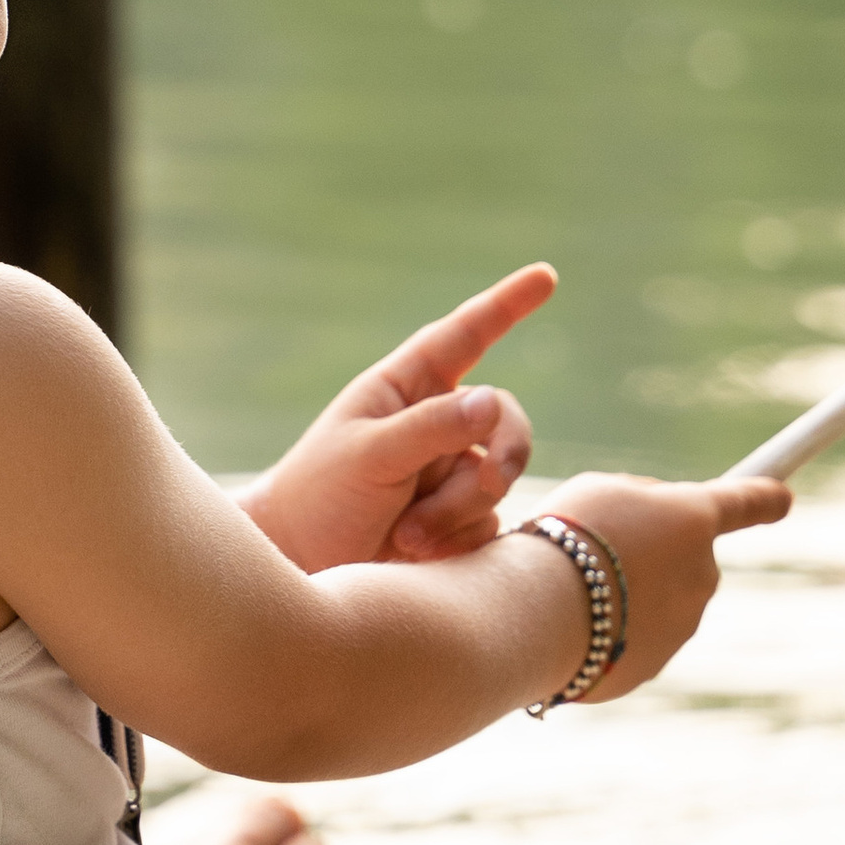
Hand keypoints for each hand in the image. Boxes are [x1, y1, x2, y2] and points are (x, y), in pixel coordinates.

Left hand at [240, 265, 553, 575]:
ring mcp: (447, 473)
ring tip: (408, 536)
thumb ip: (431, 427)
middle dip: (503, 454)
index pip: (465, 336)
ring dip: (459, 510)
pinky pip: (490, 523)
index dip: (507, 305)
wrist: (300, 569)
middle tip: (488, 485)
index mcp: (405, 388)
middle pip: (503, 419)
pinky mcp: (456, 521)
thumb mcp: (370, 455)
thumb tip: (493, 400)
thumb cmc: (320, 497)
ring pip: (498, 478)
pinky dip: (458, 540)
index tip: (545, 275)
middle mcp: (434, 423)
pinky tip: (416, 555)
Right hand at [526, 468, 792, 702]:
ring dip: (624, 593)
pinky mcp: (653, 666)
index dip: (764, 497)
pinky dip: (608, 629)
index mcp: (694, 520)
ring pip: (656, 600)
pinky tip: (572, 621)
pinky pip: (633, 637)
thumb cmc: (567, 536)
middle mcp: (702, 574)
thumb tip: (652, 524)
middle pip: (685, 557)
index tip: (781, 497)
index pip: (745, 502)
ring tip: (573, 588)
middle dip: (651, 552)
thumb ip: (640, 501)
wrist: (540, 613)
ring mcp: (682, 625)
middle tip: (597, 547)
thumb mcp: (602, 490)